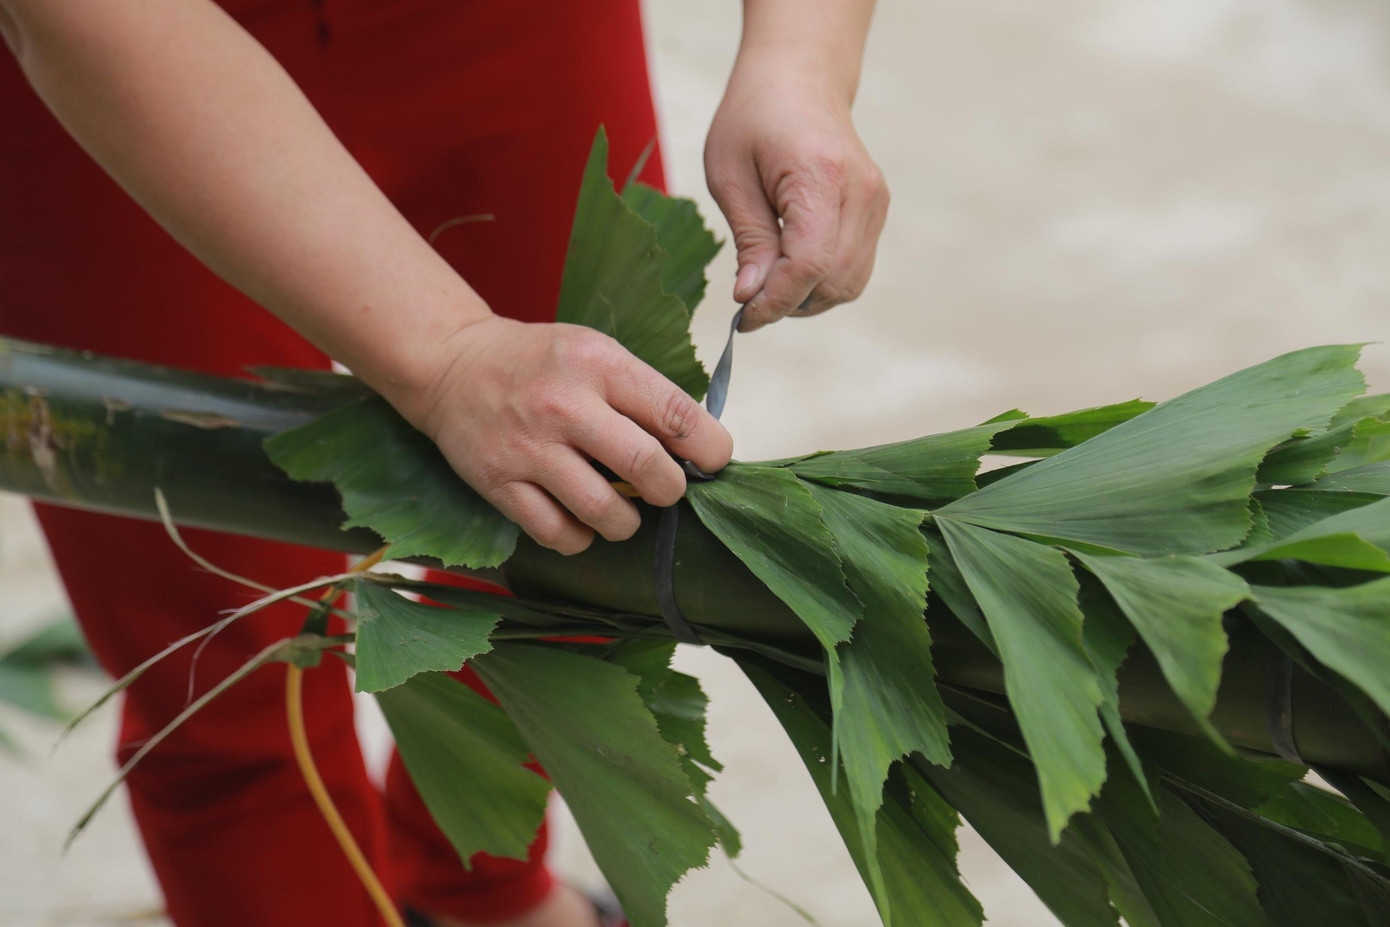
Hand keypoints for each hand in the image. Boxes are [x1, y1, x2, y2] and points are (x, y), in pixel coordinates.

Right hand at [405, 315, 733, 554]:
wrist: (452, 366)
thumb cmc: (538, 362)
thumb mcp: (595, 352)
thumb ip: (642, 393)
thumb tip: (697, 446)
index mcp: (599, 365)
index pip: (676, 414)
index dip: (710, 448)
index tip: (713, 460)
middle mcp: (565, 406)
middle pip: (648, 468)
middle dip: (671, 490)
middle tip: (665, 489)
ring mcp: (530, 449)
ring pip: (605, 512)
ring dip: (626, 522)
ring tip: (622, 511)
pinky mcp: (500, 483)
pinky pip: (559, 535)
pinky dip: (581, 539)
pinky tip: (580, 521)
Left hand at [705, 59, 889, 332]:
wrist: (799, 78)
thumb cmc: (753, 120)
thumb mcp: (729, 176)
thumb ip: (748, 239)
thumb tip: (751, 298)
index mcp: (820, 175)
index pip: (810, 263)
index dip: (776, 301)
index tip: (743, 318)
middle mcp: (860, 191)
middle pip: (834, 281)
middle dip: (790, 304)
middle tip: (749, 302)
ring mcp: (875, 202)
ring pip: (849, 283)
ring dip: (808, 298)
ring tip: (769, 282)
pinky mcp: (877, 210)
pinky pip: (854, 268)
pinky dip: (822, 282)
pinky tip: (790, 268)